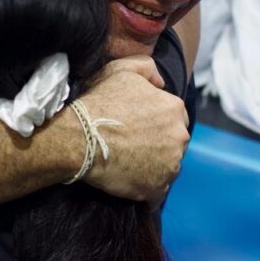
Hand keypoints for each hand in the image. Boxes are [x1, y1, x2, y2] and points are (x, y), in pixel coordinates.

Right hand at [77, 55, 189, 206]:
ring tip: (130, 163)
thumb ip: (148, 68)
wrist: (80, 137)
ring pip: (167, 166)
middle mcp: (179, 137)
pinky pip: (157, 192)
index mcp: (174, 108)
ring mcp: (170, 165)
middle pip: (174, 142)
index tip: (140, 127)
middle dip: (159, 144)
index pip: (175, 117)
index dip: (157, 121)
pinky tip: (132, 183)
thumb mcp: (122, 70)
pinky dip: (147, 189)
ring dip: (154, 166)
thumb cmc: (99, 102)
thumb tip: (160, 83)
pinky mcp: (156, 188)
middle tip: (133, 145)